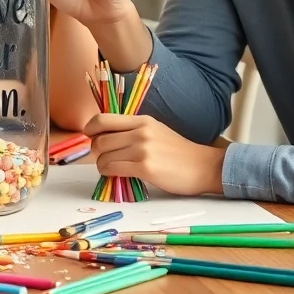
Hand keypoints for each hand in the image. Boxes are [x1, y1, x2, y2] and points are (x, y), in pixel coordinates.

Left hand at [83, 114, 225, 195]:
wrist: (204, 167)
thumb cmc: (179, 152)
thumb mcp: (156, 131)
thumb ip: (133, 131)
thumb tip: (106, 138)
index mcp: (142, 120)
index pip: (104, 119)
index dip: (90, 128)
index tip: (89, 136)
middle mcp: (140, 132)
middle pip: (101, 140)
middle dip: (96, 152)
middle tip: (103, 158)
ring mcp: (142, 149)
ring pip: (104, 156)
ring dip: (102, 165)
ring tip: (111, 169)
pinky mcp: (144, 168)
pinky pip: (113, 169)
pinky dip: (109, 173)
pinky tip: (116, 175)